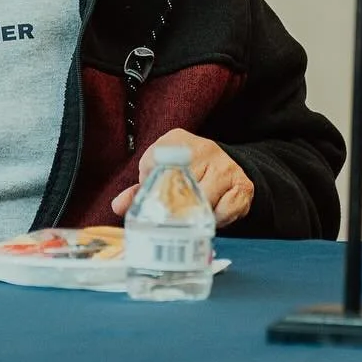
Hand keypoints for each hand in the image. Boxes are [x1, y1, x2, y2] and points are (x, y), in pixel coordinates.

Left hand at [111, 129, 254, 228]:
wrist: (226, 167)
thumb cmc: (187, 172)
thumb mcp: (161, 174)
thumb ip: (141, 190)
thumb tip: (118, 206)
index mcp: (176, 140)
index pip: (155, 163)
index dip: (151, 188)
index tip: (152, 203)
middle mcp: (203, 148)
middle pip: (180, 186)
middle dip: (172, 209)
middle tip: (169, 221)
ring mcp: (225, 166)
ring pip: (203, 201)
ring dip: (195, 217)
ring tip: (189, 220)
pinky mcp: (243, 185)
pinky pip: (225, 211)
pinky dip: (216, 221)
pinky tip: (209, 218)